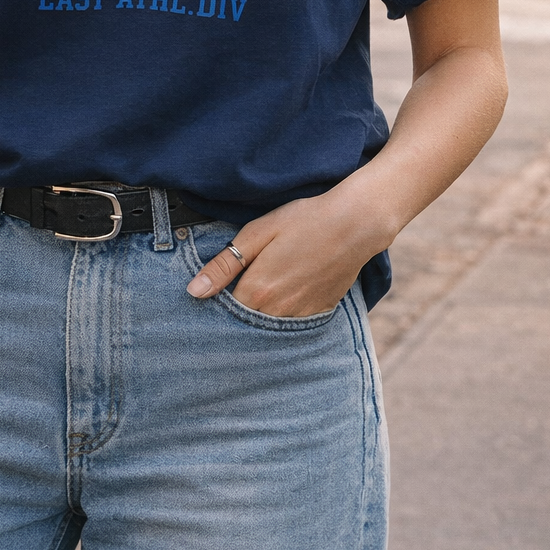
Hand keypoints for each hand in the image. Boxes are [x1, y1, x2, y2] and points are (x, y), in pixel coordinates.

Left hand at [185, 188, 385, 317]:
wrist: (355, 224)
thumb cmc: (303, 221)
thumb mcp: (257, 233)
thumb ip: (224, 265)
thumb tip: (194, 291)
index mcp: (257, 291)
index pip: (223, 312)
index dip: (215, 302)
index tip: (212, 294)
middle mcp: (277, 312)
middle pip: (245, 324)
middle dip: (235, 314)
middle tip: (239, 289)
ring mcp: (301, 316)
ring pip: (269, 327)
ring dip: (260, 316)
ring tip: (264, 290)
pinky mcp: (320, 313)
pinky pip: (294, 325)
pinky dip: (284, 316)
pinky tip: (286, 294)